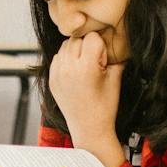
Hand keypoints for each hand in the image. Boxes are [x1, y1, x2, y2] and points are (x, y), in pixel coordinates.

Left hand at [49, 34, 123, 164]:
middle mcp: (69, 69)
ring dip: (76, 50)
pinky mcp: (51, 79)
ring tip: (84, 66)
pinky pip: (57, 57)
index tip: (103, 61)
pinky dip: (66, 59)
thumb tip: (114, 39)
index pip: (92, 37)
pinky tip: (75, 71)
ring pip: (65, 45)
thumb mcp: (115, 79)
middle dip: (87, 46)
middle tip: (94, 63)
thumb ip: (115, 56)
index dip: (101, 46)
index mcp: (86, 68)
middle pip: (77, 39)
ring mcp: (57, 74)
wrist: (89, 128)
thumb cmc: (105, 106)